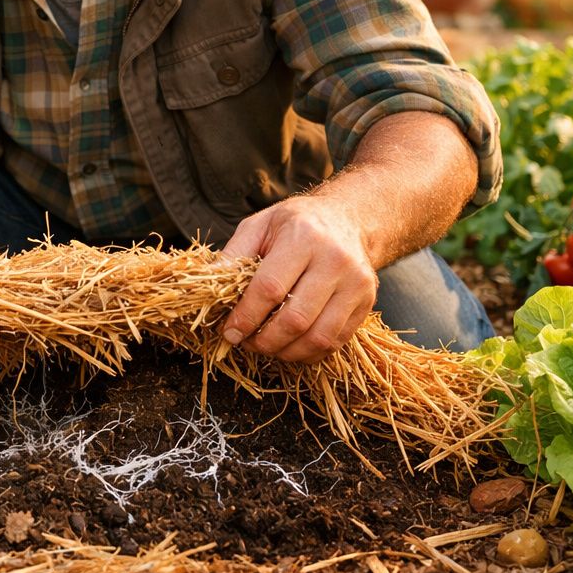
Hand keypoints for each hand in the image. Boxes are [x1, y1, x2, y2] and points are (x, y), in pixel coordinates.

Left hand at [218, 194, 377, 362]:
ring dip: (286, 352)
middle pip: (295, 319)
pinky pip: (335, 341)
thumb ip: (233, 255)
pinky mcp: (366, 302)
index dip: (245, 317)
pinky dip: (308, 353)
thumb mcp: (259, 226)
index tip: (229, 332)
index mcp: (303, 236)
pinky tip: (290, 346)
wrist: (347, 219)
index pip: (270, 288)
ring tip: (266, 347)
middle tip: (246, 343)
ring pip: (318, 337)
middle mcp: (335, 260)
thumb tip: (206, 290)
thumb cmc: (296, 224)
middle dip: (264, 341)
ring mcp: (356, 283)